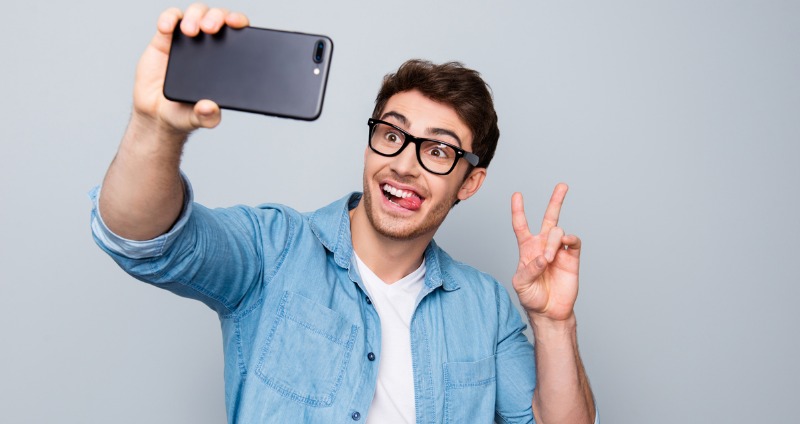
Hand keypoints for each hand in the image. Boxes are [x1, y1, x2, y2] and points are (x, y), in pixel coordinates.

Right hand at [132, 3, 249, 133]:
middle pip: (217, 17)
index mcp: (225, 60)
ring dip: (195, 15)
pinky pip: (169, 19)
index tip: (236, 24)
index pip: (238, 34)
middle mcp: (208, 45)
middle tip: (210, 29)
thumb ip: (207, 116)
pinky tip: (167, 28)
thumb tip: (210, 108)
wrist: (156, 114)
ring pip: (196, 13)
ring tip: (190, 31)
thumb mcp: (199, 119)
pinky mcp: (164, 39)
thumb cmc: (184, 113)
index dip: (239, 22)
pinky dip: (169, 18)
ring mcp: (186, 40)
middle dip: (217, 16)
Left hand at [511, 184, 581, 322]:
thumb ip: (530, 269)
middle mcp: (543, 245)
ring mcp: (558, 250)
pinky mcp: (572, 258)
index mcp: (527, 249)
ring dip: (551, 242)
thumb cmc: (532, 297)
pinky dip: (568, 240)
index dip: (518, 210)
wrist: (550, 312)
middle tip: (563, 186)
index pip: (521, 225)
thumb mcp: (521, 284)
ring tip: (549, 259)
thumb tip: (544, 257)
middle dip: (556, 201)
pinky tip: (565, 243)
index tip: (517, 195)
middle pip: (549, 218)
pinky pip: (573, 242)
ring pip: (557, 231)